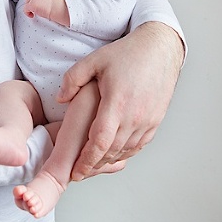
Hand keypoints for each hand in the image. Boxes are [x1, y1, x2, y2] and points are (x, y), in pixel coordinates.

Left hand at [25, 0, 57, 19]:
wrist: (57, 7)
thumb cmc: (58, 3)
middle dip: (33, 0)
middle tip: (38, 6)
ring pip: (27, 1)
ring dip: (31, 6)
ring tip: (35, 11)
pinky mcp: (31, 5)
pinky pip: (25, 9)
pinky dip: (28, 12)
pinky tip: (32, 15)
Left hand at [57, 22, 183, 180]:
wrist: (160, 49)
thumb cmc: (128, 53)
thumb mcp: (95, 60)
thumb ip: (73, 79)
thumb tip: (60, 100)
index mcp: (117, 102)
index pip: (100, 142)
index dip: (86, 161)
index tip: (76, 172)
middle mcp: (135, 115)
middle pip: (112, 151)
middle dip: (94, 164)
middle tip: (80, 171)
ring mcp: (148, 119)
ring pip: (127, 150)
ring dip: (110, 159)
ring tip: (95, 163)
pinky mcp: (156, 119)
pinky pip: (140, 144)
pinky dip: (126, 151)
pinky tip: (115, 151)